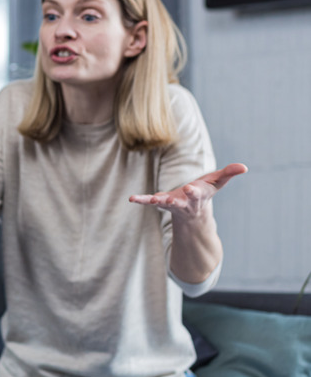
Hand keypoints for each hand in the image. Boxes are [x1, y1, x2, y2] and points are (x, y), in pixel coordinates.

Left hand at [128, 163, 247, 219]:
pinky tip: (131, 198)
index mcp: (198, 196)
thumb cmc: (206, 192)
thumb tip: (244, 167)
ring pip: (164, 204)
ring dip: (157, 202)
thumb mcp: (217, 182)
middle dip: (177, 200)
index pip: (197, 194)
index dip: (194, 191)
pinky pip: (149, 201)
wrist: (193, 210)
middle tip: (171, 200)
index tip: (191, 187)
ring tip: (149, 201)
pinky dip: (141, 200)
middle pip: (182, 202)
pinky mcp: (160, 202)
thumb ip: (229, 173)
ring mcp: (171, 204)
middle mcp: (185, 202)